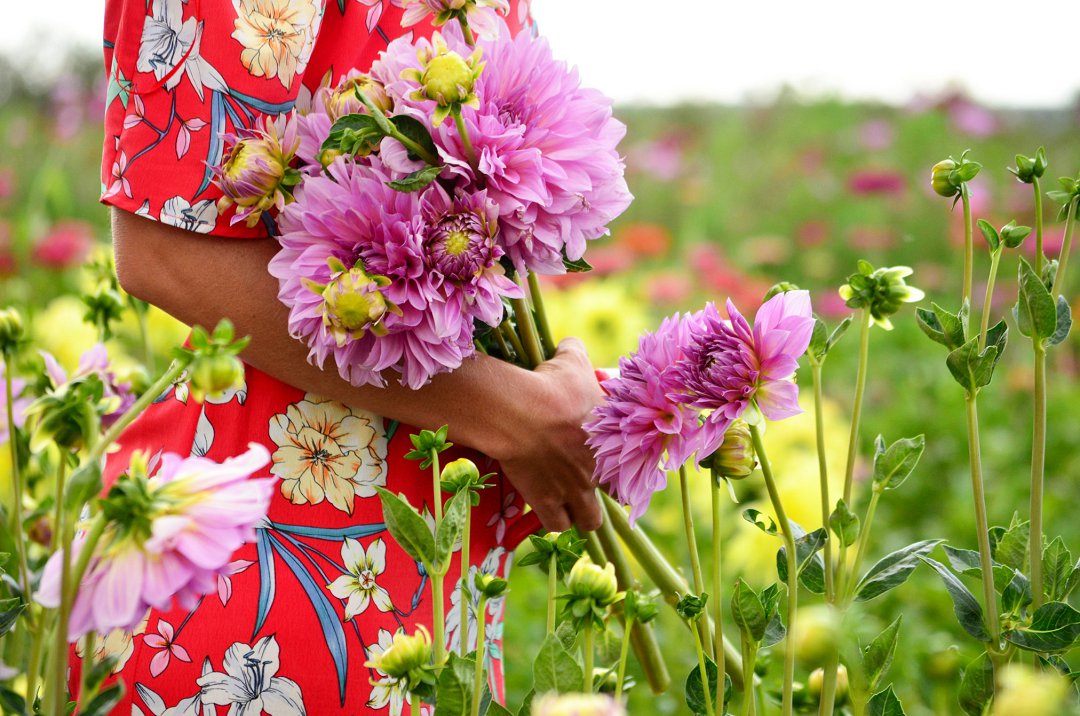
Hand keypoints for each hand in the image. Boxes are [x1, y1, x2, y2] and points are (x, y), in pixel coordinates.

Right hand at [494, 338, 604, 532]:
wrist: (522, 412)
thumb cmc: (550, 383)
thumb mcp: (570, 359)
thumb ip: (576, 352)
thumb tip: (571, 344)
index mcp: (611, 438)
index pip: (631, 460)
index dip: (619, 461)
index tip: (604, 457)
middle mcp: (599, 468)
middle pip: (616, 497)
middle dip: (603, 492)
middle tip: (586, 481)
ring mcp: (575, 488)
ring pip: (589, 520)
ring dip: (579, 512)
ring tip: (566, 501)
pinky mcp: (548, 501)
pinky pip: (557, 524)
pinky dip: (551, 518)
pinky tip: (544, 506)